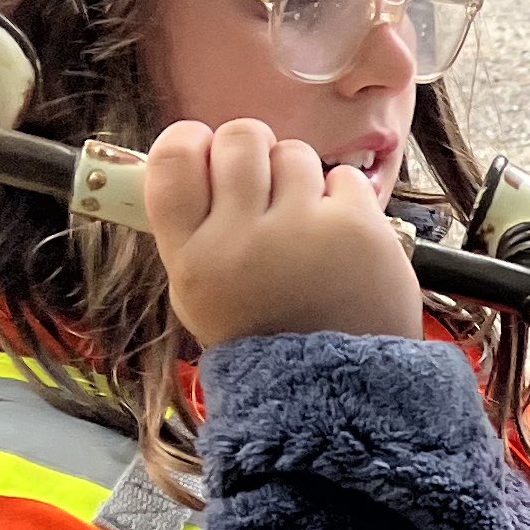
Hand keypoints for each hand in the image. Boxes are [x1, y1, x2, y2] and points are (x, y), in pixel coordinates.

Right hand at [147, 118, 424, 350]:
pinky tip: (340, 239)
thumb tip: (193, 156)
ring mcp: (300, 230)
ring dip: (300, 177)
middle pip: (238, 139)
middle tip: (265, 184)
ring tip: (305, 225)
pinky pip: (343, 177)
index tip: (204, 147)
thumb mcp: (202, 295)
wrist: (335, 389)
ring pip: (293, 152)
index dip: (188, 140)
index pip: (172, 161)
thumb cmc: (265, 337)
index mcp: (192, 258)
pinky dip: (344, 200)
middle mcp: (240, 239)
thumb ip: (193, 229)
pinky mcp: (356, 228)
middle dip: (253, 149)